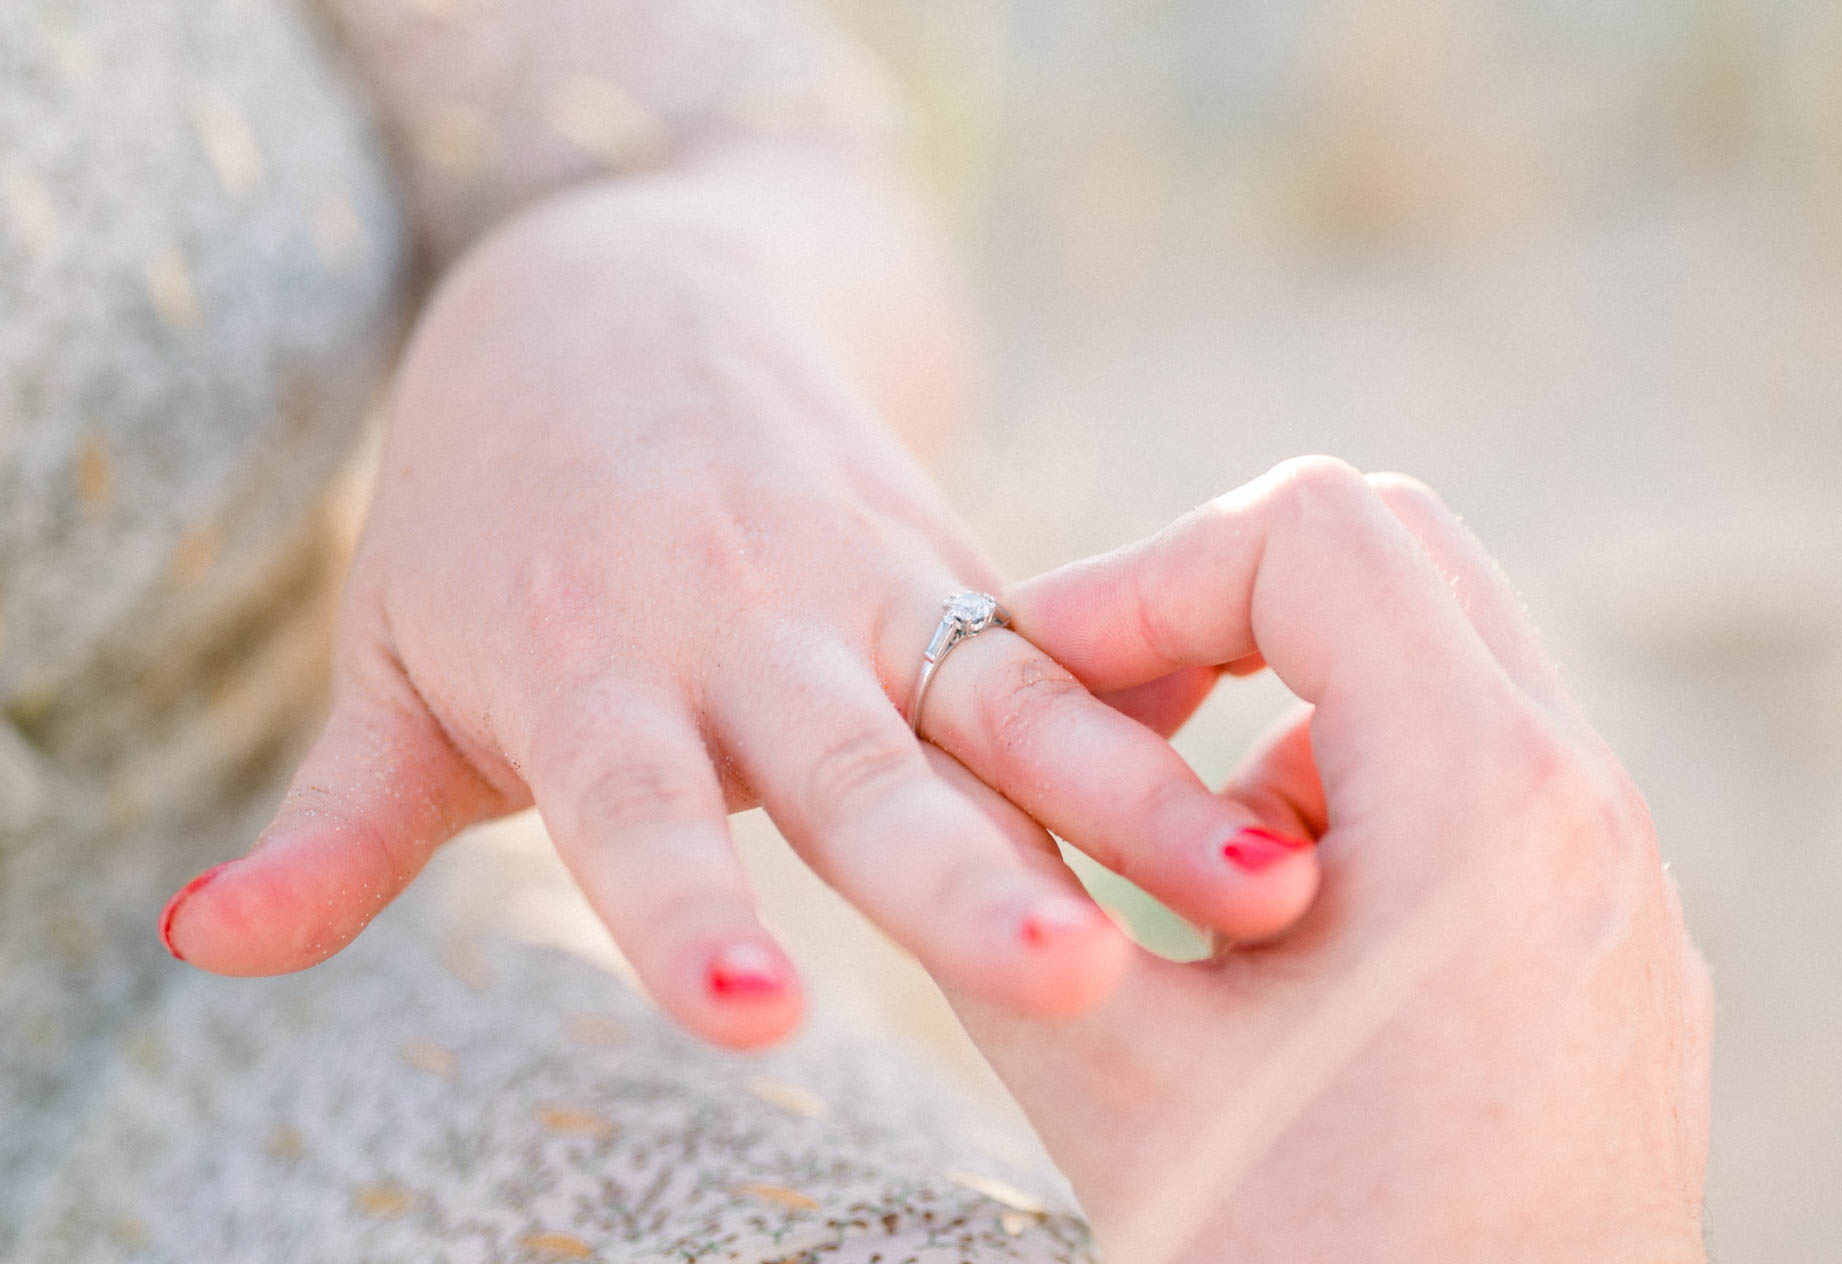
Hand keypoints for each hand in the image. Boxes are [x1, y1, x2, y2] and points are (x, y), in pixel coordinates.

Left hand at [157, 179, 1319, 1048]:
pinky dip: (1163, 715)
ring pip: (1012, 704)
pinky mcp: (954, 559)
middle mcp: (750, 626)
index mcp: (598, 668)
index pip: (637, 815)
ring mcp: (870, 583)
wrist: (618, 291)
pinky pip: (1068, 644)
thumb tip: (197, 950)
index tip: (753, 1017)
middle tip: (1074, 976)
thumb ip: (337, 819)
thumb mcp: (398, 652)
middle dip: (966, 878)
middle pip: (863, 770)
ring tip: (1266, 889)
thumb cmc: (490, 511)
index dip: (689, 909)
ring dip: (1136, 799)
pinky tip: (1288, 785)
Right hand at [938, 458, 1712, 1261]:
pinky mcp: (1609, 933)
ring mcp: (1615, 867)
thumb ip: (995, 879)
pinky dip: (1353, 782)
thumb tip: (925, 757)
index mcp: (1475, 798)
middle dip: (1213, 608)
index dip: (1143, 577)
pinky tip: (1271, 927)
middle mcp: (1580, 803)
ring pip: (1438, 655)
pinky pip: (1480, 766)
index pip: (1308, 530)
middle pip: (1392, 550)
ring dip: (1280, 703)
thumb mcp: (1108, 1065)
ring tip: (1175, 853)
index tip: (1045, 683)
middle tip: (1098, 719)